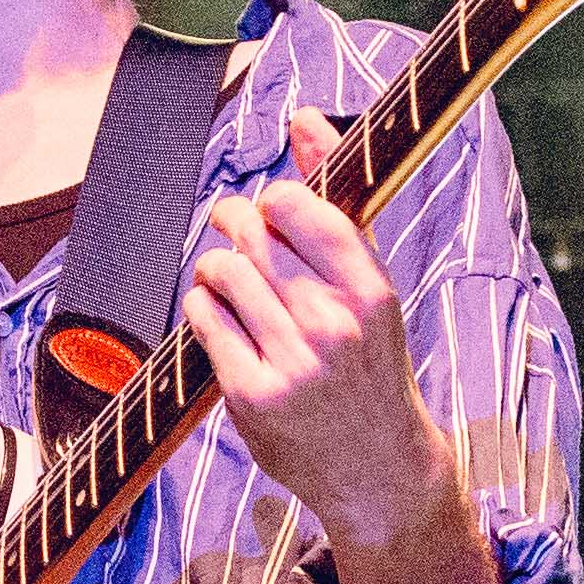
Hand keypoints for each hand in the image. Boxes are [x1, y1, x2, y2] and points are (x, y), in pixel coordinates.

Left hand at [189, 119, 461, 553]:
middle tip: (234, 229)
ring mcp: (291, 363)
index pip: (300, 207)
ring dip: (215, 266)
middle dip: (233, 222)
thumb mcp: (370, 283)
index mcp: (370, 290)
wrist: (380, 467)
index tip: (272, 211)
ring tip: (227, 277)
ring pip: (221, 272)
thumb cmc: (370, 361)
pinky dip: (204, 309)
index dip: (272, 199)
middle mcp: (333, 325)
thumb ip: (336, 200)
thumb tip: (304, 116)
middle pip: (252, 235)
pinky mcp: (251, 395)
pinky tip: (221, 318)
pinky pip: (203, 320)